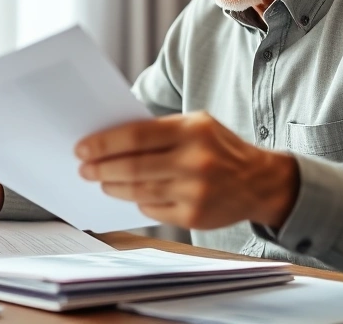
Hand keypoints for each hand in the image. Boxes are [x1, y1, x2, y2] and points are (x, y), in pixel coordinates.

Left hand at [75, 112, 298, 229]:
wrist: (259, 182)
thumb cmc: (219, 149)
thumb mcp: (197, 126)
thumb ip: (161, 131)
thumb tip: (111, 141)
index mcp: (193, 130)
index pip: (137, 135)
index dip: (105, 143)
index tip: (83, 147)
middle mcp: (196, 160)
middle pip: (133, 166)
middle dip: (102, 168)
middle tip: (85, 168)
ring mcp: (196, 191)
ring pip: (139, 190)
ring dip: (114, 186)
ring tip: (102, 181)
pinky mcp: (195, 216)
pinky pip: (153, 209)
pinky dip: (139, 202)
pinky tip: (132, 194)